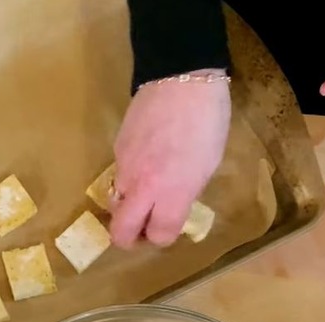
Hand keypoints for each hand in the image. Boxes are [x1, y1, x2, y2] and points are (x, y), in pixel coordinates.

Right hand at [109, 69, 230, 248]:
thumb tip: (172, 206)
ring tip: (143, 195)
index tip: (168, 231)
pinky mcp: (116, 150)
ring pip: (116, 203)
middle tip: (142, 231)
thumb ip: (186, 192)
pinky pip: (118, 177)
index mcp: (173, 191)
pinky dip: (128, 181)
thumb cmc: (207, 120)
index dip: (163, 238)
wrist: (179, 78)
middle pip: (121, 232)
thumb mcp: (208, 163)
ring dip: (127, 208)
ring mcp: (124, 167)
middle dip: (130, 239)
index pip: (158, 235)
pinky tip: (144, 163)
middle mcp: (143, 186)